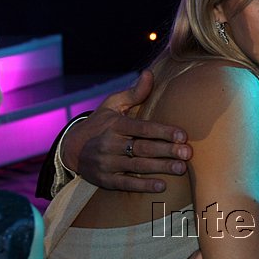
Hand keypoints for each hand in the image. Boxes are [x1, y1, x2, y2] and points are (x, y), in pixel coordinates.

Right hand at [62, 70, 192, 191]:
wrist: (71, 149)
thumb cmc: (100, 124)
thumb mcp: (112, 105)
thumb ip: (134, 92)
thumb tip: (149, 73)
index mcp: (115, 125)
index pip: (142, 128)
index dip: (163, 132)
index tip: (182, 135)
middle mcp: (110, 144)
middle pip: (143, 148)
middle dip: (167, 151)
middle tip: (187, 153)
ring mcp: (107, 163)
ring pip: (137, 166)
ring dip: (160, 168)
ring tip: (181, 168)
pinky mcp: (104, 180)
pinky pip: (125, 184)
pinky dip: (143, 186)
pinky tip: (161, 185)